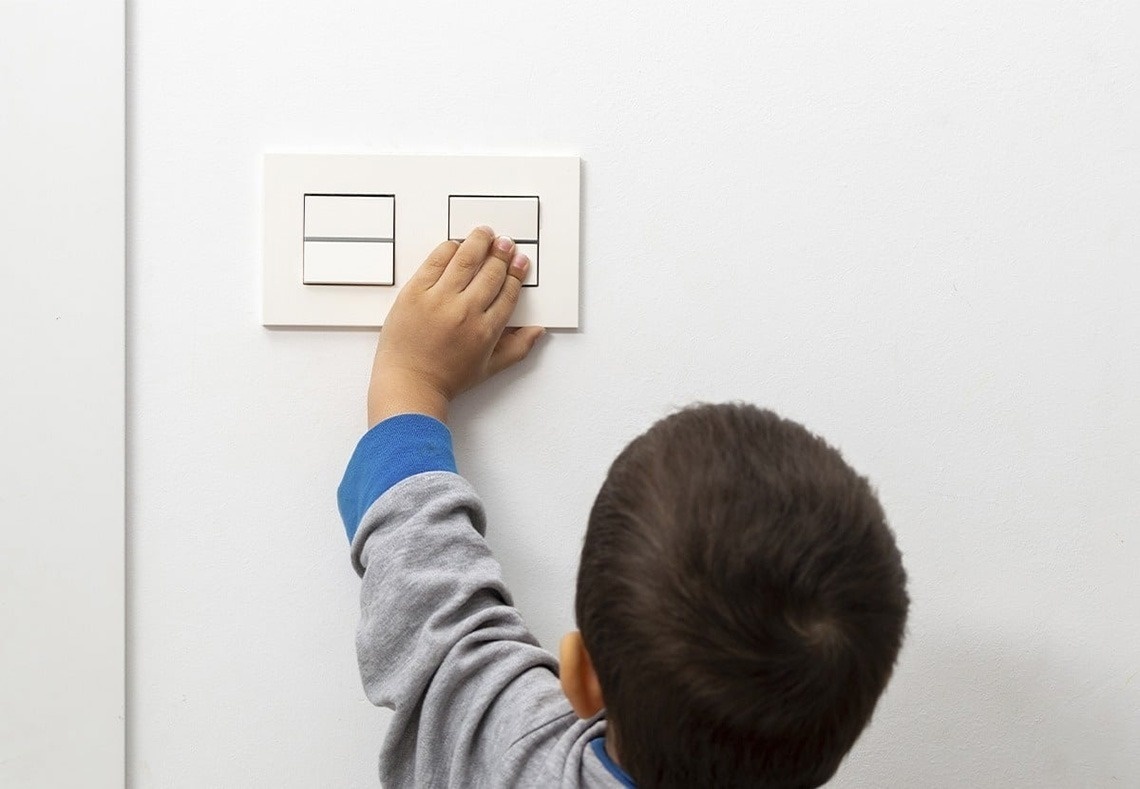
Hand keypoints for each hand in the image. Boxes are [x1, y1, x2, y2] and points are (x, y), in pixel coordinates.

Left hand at [366, 227, 544, 426]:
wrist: (408, 383)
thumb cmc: (446, 379)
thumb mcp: (488, 368)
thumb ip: (517, 348)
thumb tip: (538, 331)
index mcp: (486, 331)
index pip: (507, 292)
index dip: (516, 273)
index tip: (519, 261)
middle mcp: (465, 312)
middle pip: (491, 272)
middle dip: (502, 254)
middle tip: (505, 243)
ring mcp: (439, 300)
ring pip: (466, 259)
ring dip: (479, 242)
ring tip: (485, 233)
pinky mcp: (415, 292)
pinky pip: (436, 261)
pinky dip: (449, 249)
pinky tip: (456, 245)